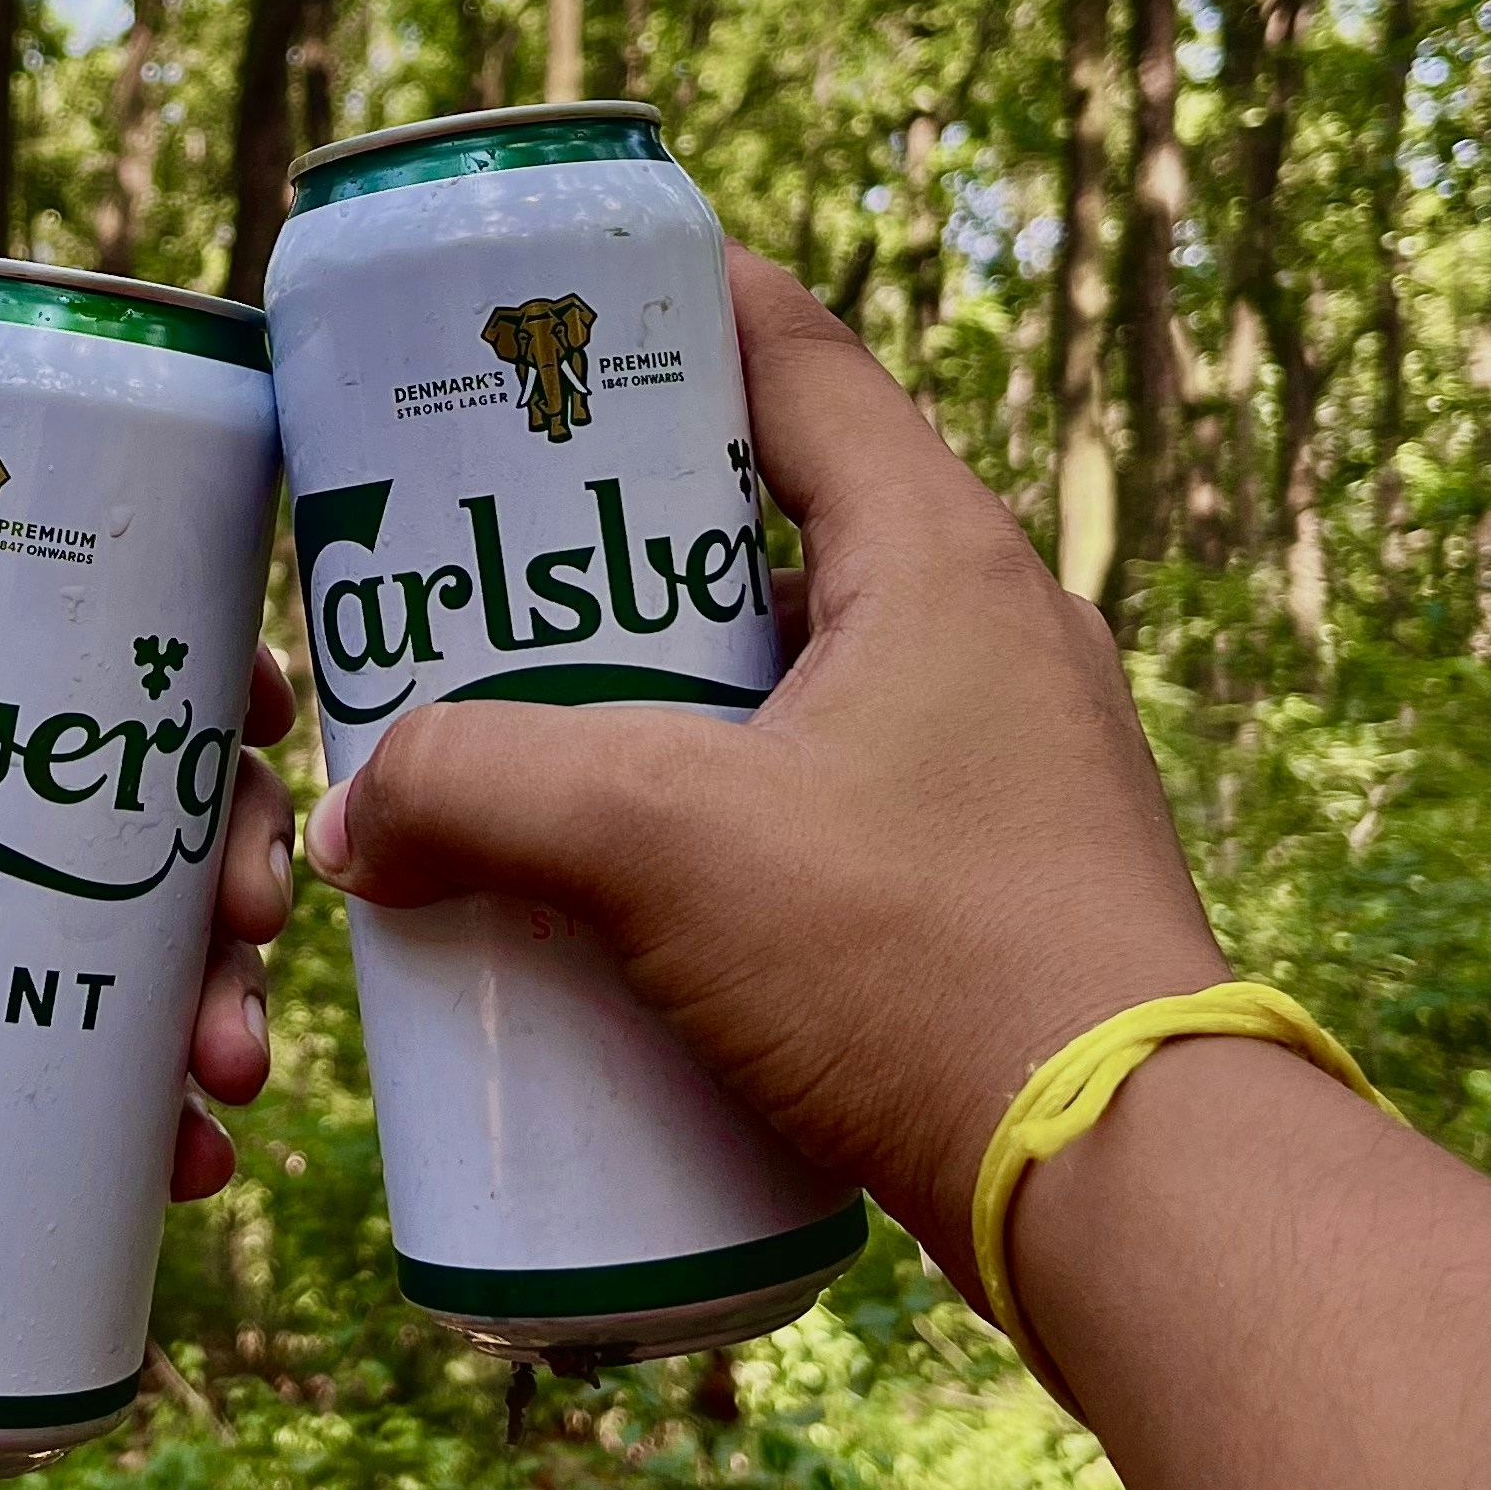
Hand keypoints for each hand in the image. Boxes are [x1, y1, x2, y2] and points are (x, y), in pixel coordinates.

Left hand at [0, 229, 296, 1288]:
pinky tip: (196, 1150)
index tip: (257, 710)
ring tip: (226, 1058)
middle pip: (142, 828)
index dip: (199, 689)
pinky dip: (156, 1130)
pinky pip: (77, 1120)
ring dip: (219, 1006)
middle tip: (248, 906)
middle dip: (230, 862)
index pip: (94, 672)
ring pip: (134, 976)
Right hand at [303, 246, 1220, 1291]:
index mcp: (942, 556)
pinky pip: (838, 794)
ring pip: (804, 674)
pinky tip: (634, 884)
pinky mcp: (999, 880)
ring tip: (531, 729)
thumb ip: (484, 791)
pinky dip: (732, 805)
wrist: (1128, 1185)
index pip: (798, 357)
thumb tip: (363, 814)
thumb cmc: (924, 964)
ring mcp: (1011, 761)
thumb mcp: (662, 846)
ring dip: (671, 690)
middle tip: (484, 554)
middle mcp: (995, 632)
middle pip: (782, 521)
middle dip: (622, 538)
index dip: (673, 307)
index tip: (558, 304)